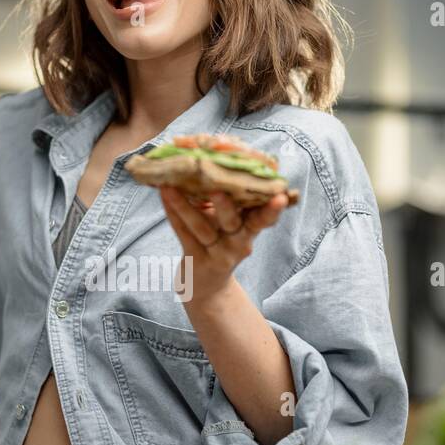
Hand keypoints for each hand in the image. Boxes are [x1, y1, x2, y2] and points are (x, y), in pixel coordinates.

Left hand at [159, 187, 287, 305]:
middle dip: (226, 207)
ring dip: (185, 207)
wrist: (207, 286)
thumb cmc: (222, 242)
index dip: (272, 209)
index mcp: (250, 230)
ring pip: (201, 228)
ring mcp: (216, 253)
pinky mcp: (196, 259)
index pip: (264, 219)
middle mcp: (237, 243)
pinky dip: (173, 213)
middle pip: (232, 223)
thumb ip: (234, 199)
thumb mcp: (234, 224)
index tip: (280, 196)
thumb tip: (222, 158)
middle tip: (218, 190)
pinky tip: (164, 194)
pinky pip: (183, 234)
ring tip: (171, 186)